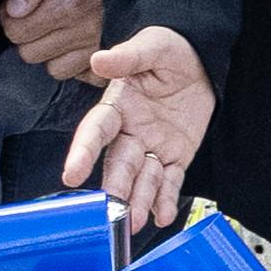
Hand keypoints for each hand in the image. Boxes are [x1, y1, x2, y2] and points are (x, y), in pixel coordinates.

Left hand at [0, 0, 103, 75]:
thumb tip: (14, 10)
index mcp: (70, 4)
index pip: (16, 31)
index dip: (11, 16)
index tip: (21, 2)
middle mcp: (88, 30)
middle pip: (32, 53)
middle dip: (28, 34)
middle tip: (40, 11)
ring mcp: (106, 43)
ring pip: (56, 68)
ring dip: (52, 50)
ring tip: (60, 24)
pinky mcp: (121, 50)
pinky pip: (87, 74)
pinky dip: (78, 61)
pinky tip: (80, 39)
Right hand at [59, 28, 210, 250]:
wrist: (200, 60)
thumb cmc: (169, 50)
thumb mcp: (153, 46)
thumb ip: (129, 56)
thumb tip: (100, 59)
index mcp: (117, 105)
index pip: (96, 131)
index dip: (83, 152)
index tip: (71, 175)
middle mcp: (129, 131)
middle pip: (118, 162)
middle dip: (114, 187)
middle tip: (110, 211)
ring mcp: (151, 145)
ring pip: (141, 177)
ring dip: (136, 200)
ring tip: (132, 224)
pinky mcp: (175, 154)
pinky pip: (169, 179)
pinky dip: (165, 198)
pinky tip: (162, 216)